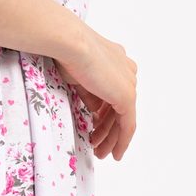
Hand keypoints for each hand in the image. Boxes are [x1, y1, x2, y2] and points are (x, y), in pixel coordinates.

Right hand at [55, 26, 137, 160]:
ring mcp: (128, 84)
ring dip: (111, 138)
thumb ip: (91, 95)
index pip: (113, 92)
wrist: (70, 42)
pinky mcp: (126, 97)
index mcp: (116, 59)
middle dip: (108, 129)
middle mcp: (126, 70)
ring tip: (100, 153)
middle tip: (98, 145)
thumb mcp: (79, 77)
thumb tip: (96, 112)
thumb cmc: (67, 51)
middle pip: (119, 106)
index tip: (95, 125)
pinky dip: (121, 141)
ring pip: (123, 118)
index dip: (105, 112)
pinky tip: (115, 153)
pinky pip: (127, 125)